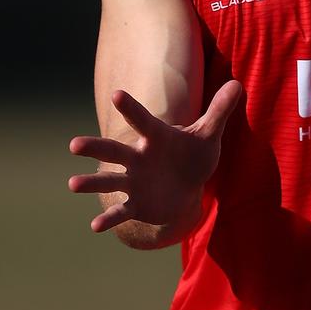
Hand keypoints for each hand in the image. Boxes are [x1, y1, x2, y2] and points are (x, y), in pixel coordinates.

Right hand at [68, 80, 240, 232]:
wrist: (188, 187)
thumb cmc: (194, 155)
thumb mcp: (209, 134)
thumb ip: (220, 110)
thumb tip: (238, 83)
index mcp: (156, 137)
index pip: (143, 121)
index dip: (131, 109)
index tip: (117, 94)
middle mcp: (139, 157)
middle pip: (114, 151)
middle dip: (95, 148)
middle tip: (73, 144)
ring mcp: (134, 181)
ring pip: (110, 180)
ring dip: (92, 182)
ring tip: (73, 183)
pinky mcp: (136, 204)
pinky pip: (121, 211)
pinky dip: (109, 218)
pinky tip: (95, 226)